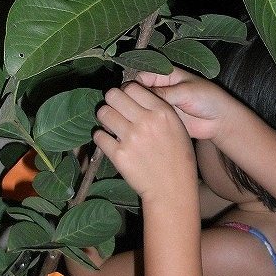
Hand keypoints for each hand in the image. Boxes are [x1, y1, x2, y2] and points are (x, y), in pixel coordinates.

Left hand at [93, 82, 196, 202]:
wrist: (172, 189)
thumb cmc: (177, 158)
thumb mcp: (177, 127)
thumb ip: (158, 109)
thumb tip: (133, 95)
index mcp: (162, 112)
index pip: (132, 87)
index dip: (126, 92)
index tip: (126, 100)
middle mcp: (145, 121)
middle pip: (113, 95)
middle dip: (112, 101)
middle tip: (115, 111)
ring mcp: (130, 138)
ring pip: (103, 112)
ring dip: (105, 118)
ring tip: (111, 126)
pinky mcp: (119, 155)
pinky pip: (98, 136)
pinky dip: (101, 138)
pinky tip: (109, 142)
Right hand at [135, 66, 237, 141]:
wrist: (219, 120)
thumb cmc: (208, 99)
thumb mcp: (186, 92)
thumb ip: (163, 93)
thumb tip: (139, 95)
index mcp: (165, 75)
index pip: (141, 77)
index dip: (134, 86)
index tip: (130, 97)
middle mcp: (160, 88)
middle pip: (137, 92)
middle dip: (133, 101)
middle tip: (132, 111)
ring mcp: (160, 105)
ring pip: (140, 107)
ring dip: (137, 113)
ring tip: (137, 121)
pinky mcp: (162, 119)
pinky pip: (147, 120)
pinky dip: (143, 124)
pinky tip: (141, 129)